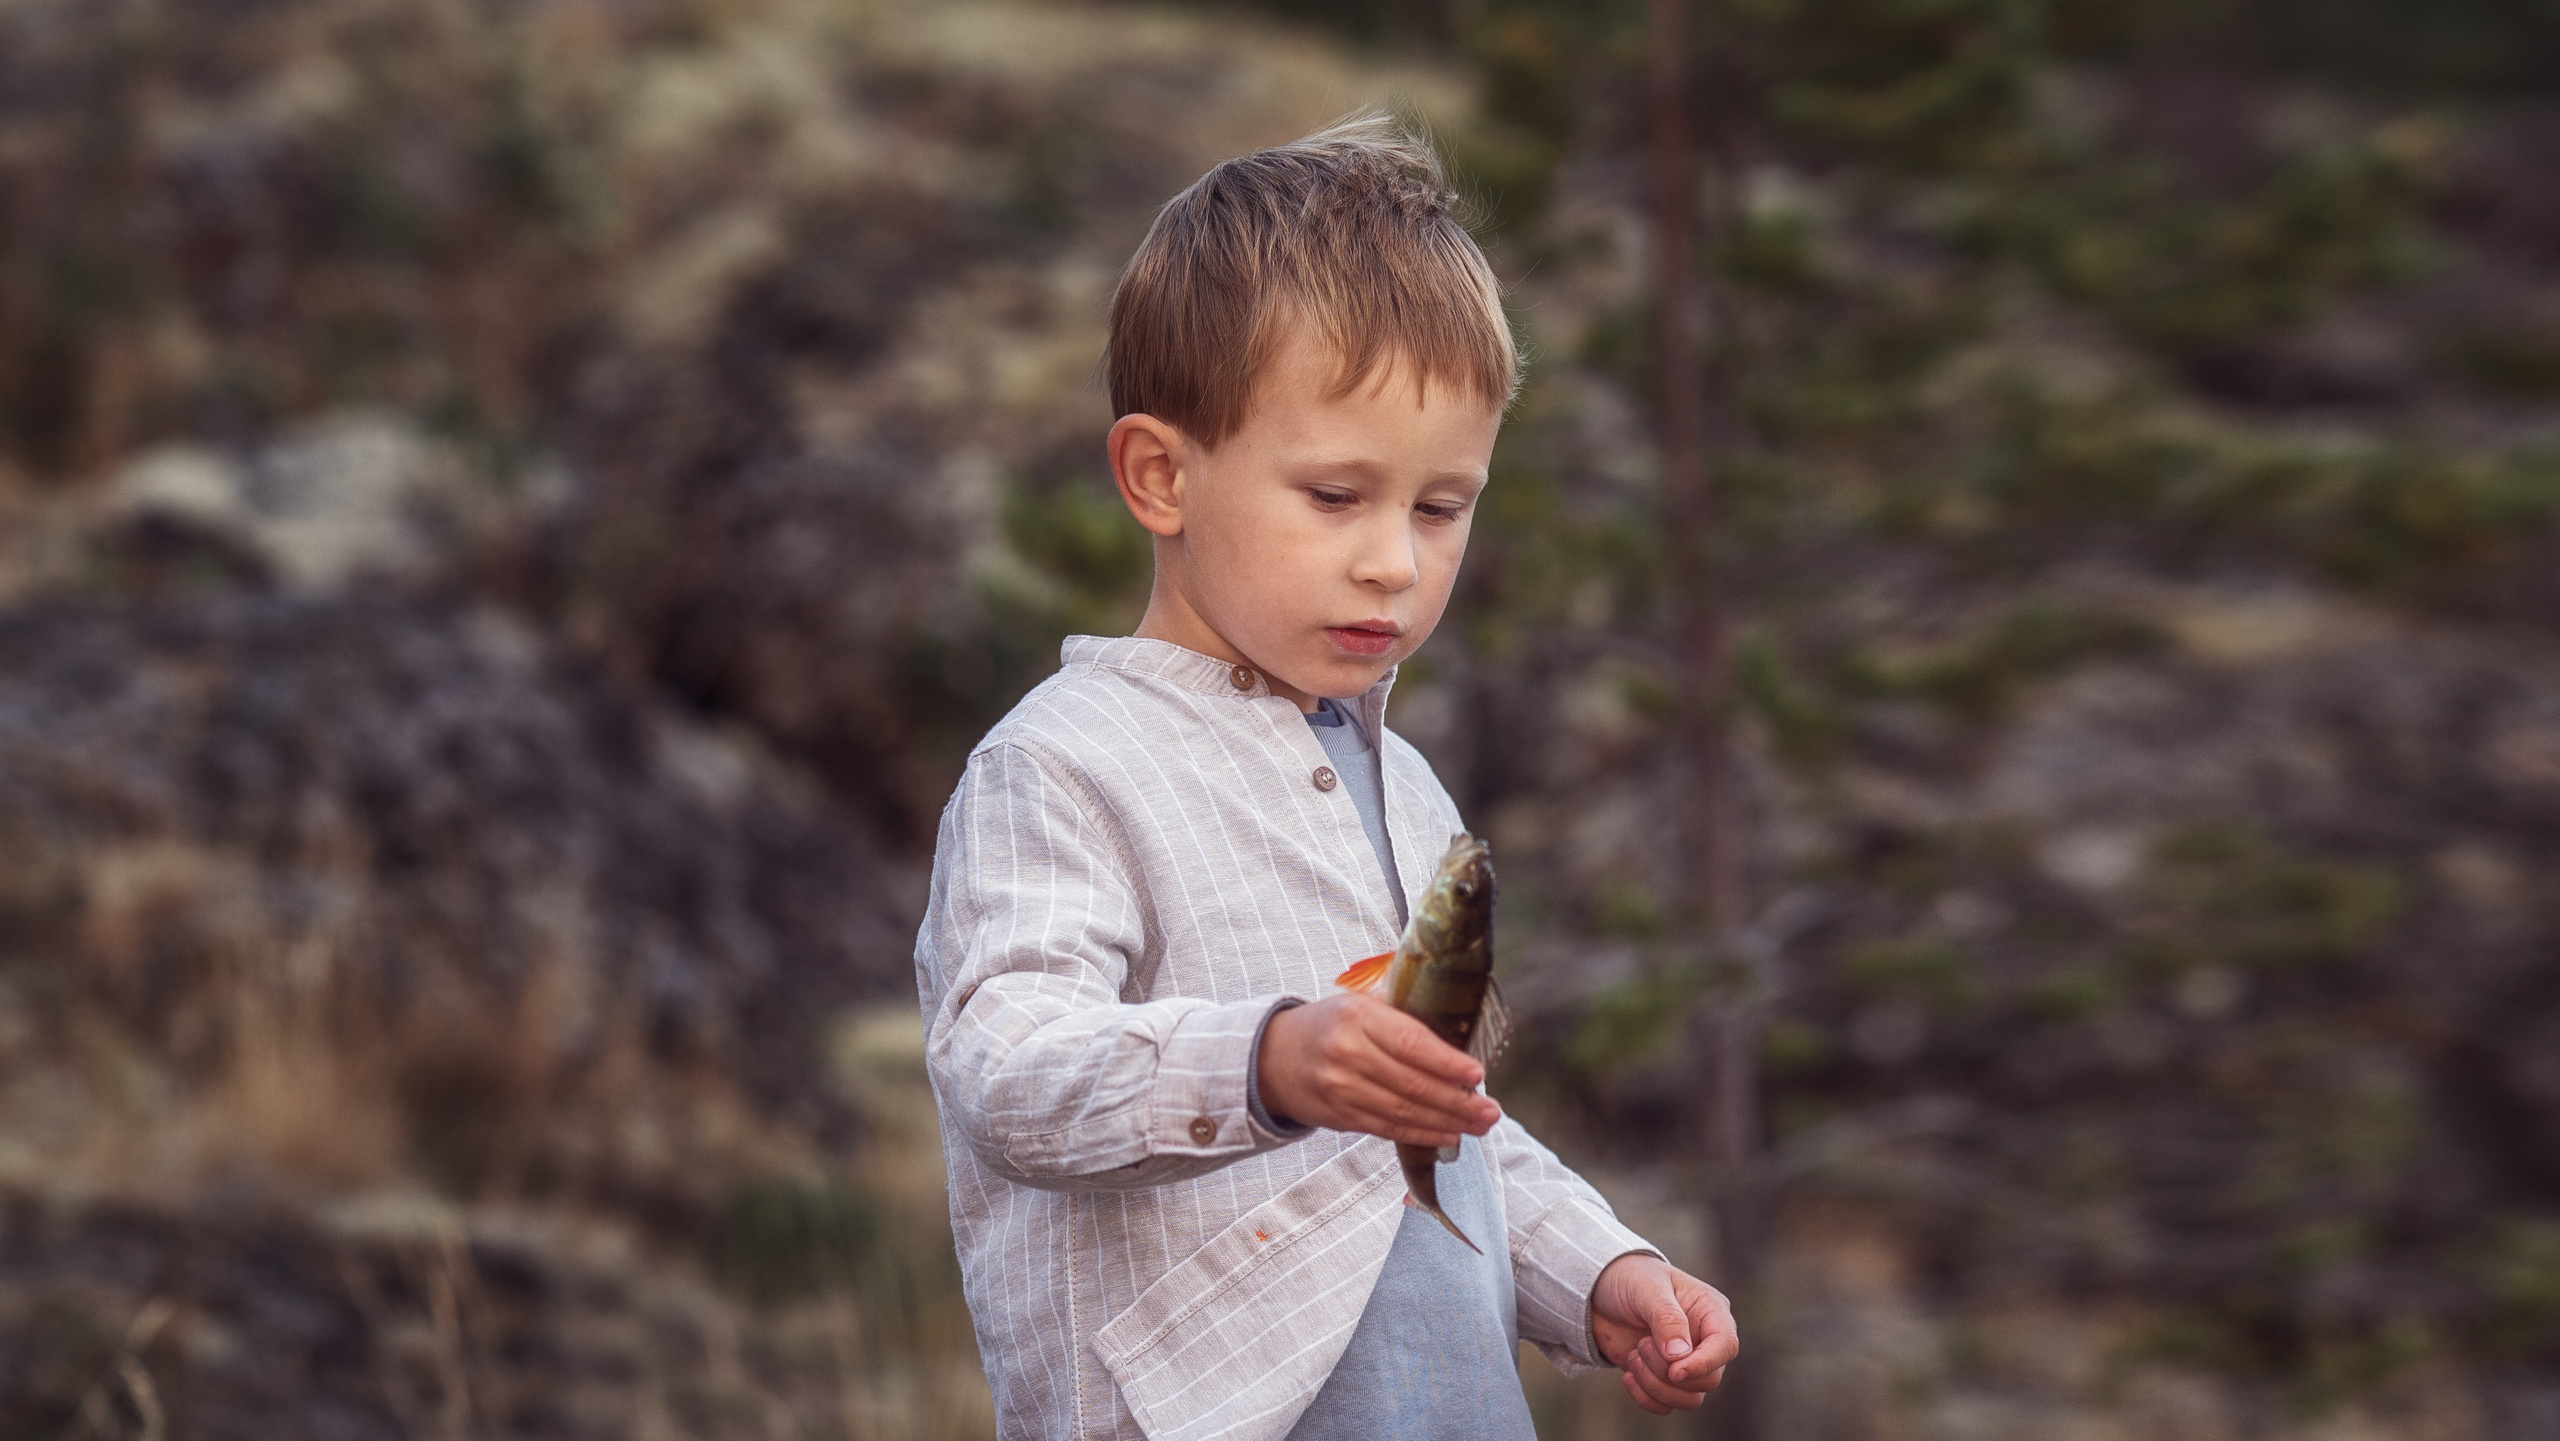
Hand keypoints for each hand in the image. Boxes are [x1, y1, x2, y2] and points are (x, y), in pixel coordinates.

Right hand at [1257, 993, 1500, 1146]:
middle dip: (1458, 1101)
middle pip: (1412, 1083)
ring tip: (1479, 1125)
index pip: (1411, 1043)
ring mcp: (1341, 1089)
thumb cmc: (1328, 1025)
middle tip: (1491, 1110)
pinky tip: (1448, 1135)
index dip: (1447, 1063)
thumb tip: (1458, 1015)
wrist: (1270, 1057)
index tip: (1477, 1074)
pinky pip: (1388, 1128)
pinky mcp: (1339, 1117)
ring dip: (1447, 1122)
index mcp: (1357, 1016)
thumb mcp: (1357, 1002)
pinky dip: (1421, 1134)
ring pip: (1403, 1111)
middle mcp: (1347, 1053)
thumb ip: (1401, 1008)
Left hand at [1590, 1254, 1737, 1414]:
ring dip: (1656, 1385)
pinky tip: (1627, 1376)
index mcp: (1710, 1312)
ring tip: (1633, 1356)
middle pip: (1709, 1380)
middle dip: (1669, 1372)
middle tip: (1642, 1345)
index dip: (1705, 1363)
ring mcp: (1686, 1363)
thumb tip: (1680, 1356)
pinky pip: (1667, 1406)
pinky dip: (1645, 1398)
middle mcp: (1704, 1341)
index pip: (1726, 1346)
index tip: (1675, 1370)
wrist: (1598, 1292)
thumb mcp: (1647, 1288)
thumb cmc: (1629, 1279)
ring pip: (1690, 1399)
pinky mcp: (1664, 1379)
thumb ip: (1666, 1317)